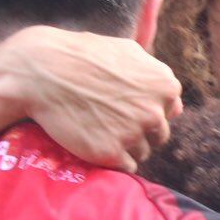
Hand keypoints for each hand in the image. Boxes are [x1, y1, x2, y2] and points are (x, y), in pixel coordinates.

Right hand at [0, 26, 182, 171]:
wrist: (42, 71)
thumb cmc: (83, 57)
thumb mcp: (128, 52)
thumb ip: (156, 76)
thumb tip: (176, 106)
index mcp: (166, 86)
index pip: (169, 111)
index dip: (145, 110)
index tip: (123, 105)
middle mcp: (155, 112)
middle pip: (158, 135)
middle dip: (138, 131)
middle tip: (109, 120)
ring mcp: (134, 134)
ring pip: (142, 152)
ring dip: (125, 147)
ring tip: (98, 129)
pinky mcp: (111, 153)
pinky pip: (126, 167)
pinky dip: (113, 160)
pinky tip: (95, 143)